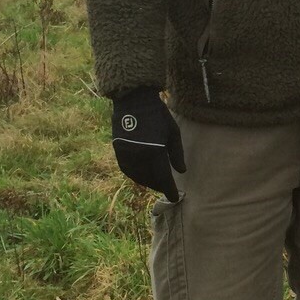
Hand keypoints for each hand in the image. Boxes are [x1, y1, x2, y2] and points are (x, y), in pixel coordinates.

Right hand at [111, 86, 185, 201]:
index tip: (175, 198)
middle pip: (150, 179)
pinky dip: (136, 176)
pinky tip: (143, 176)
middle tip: (167, 189)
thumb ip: (177, 154)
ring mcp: (126, 154)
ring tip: (156, 184)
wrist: (134, 101)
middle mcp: (139, 156)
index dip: (169, 189)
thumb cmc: (158, 115)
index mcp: (154, 151)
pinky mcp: (118, 151)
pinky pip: (127, 170)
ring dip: (147, 183)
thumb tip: (181, 172)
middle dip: (159, 186)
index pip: (163, 177)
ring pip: (137, 176)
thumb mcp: (173, 132)